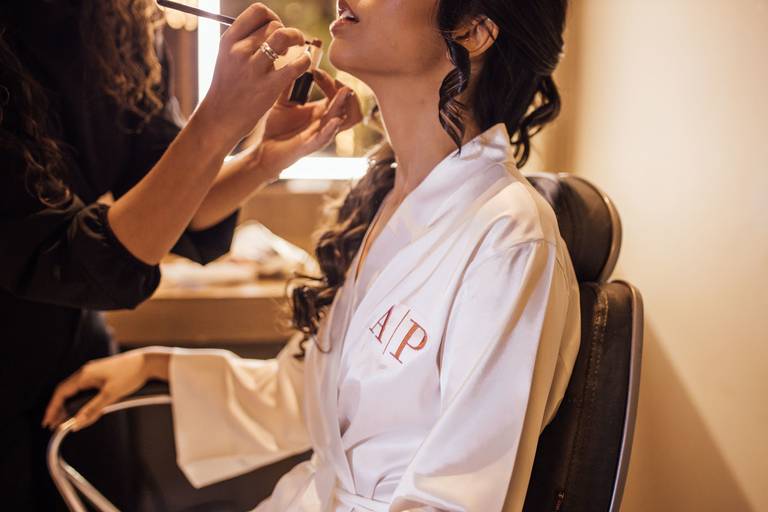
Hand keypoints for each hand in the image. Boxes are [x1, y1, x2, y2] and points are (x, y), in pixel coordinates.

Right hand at [42, 348, 170, 430]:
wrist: (149, 362)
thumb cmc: (131, 375)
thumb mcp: (111, 395)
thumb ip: (92, 410)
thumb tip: (77, 423)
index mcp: (85, 375)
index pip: (61, 393)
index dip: (53, 408)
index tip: (47, 421)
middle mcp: (86, 372)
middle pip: (66, 392)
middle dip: (59, 409)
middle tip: (54, 425)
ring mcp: (94, 373)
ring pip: (76, 391)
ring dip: (70, 406)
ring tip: (66, 421)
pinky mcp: (102, 375)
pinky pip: (86, 389)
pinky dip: (80, 401)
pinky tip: (83, 410)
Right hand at [194, 3, 311, 146]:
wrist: (220, 119)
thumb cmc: (228, 88)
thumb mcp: (227, 58)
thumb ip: (245, 42)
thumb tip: (273, 27)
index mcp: (229, 40)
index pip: (257, 11)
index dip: (273, 16)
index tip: (275, 29)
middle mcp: (239, 51)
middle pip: (274, 25)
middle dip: (286, 31)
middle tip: (287, 46)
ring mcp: (253, 69)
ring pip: (283, 36)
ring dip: (297, 38)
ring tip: (299, 47)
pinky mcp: (268, 87)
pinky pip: (295, 64)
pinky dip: (305, 60)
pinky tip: (304, 62)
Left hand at [252, 69, 363, 178]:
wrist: (263, 149)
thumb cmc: (276, 128)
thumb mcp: (282, 101)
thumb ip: (287, 83)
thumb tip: (292, 62)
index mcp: (321, 112)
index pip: (336, 93)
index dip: (330, 81)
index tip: (315, 71)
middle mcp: (325, 123)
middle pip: (348, 106)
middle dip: (344, 90)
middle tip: (333, 79)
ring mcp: (319, 134)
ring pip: (345, 121)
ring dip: (346, 105)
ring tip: (344, 92)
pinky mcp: (309, 146)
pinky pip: (326, 138)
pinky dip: (332, 129)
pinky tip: (334, 120)